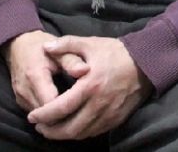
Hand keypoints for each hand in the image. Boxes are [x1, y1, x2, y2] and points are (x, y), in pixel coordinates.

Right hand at [1, 30, 88, 112]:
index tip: (82, 104)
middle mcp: (24, 90)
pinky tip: (59, 106)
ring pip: (39, 118)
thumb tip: (85, 70)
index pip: (51, 104)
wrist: (19, 44)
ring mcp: (20, 97)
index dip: (67, 107)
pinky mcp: (19, 101)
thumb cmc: (42, 46)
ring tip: (71, 109)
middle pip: (45, 115)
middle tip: (80, 110)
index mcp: (35, 76)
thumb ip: (71, 61)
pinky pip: (35, 112)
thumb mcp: (59, 50)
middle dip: (62, 115)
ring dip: (54, 116)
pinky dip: (47, 113)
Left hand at [27, 35, 152, 139]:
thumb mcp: (90, 43)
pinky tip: (73, 128)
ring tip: (52, 130)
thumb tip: (46, 47)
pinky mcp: (116, 119)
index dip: (44, 115)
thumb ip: (66, 44)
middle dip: (51, 131)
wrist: (145, 63)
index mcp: (89, 86)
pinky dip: (80, 133)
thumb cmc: (115, 52)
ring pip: (82, 134)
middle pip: (69, 128)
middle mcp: (98, 104)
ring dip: (64, 135)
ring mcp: (108, 114)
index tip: (32, 116)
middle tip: (39, 127)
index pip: (61, 107)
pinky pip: (94, 132)